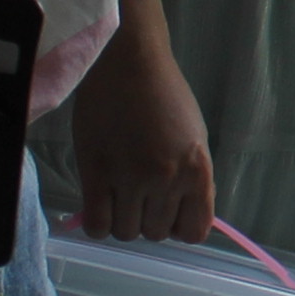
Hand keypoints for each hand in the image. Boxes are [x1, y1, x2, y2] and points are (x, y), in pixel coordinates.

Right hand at [71, 21, 212, 243]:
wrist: (128, 62)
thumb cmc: (163, 95)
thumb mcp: (194, 137)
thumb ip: (191, 177)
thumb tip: (183, 213)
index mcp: (198, 169)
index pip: (194, 231)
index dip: (178, 228)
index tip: (166, 212)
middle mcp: (168, 179)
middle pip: (156, 234)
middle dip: (146, 220)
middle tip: (135, 195)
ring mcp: (132, 177)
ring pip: (126, 232)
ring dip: (120, 220)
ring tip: (116, 195)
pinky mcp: (97, 172)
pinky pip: (97, 224)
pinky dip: (97, 224)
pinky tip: (98, 204)